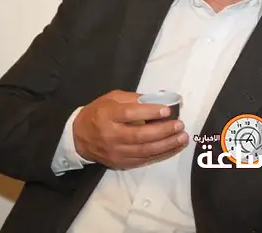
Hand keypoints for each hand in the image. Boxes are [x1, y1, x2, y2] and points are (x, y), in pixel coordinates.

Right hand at [72, 89, 188, 168]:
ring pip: (144, 151)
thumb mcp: (112, 98)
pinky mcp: (120, 163)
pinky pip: (143, 161)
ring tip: (181, 138)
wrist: (79, 136)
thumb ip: (133, 99)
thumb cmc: (99, 112)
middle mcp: (111, 135)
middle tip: (179, 125)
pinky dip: (160, 155)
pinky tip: (172, 148)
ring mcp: (115, 152)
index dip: (149, 113)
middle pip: (139, 135)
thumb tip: (158, 101)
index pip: (130, 114)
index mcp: (108, 115)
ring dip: (166, 145)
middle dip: (163, 131)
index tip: (166, 111)